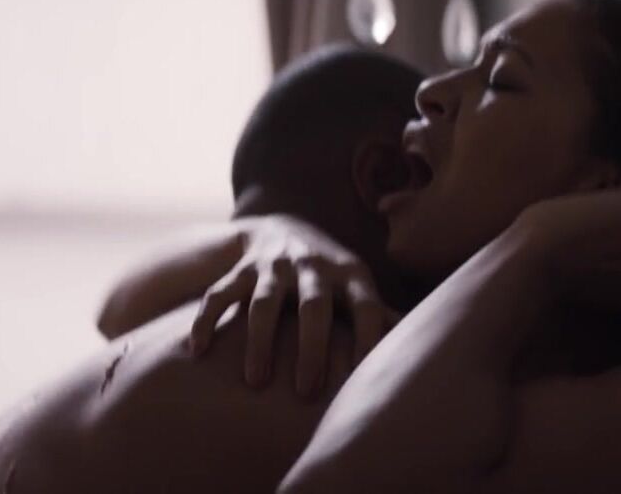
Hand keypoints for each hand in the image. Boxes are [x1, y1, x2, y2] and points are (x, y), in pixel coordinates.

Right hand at [188, 216, 396, 396]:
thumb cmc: (330, 275)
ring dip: (259, 342)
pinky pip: (219, 294)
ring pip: (264, 303)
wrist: (279, 228)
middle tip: (306, 392)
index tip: (364, 376)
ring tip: (255, 383)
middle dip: (311, 348)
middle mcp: (311, 266)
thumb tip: (421, 344)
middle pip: (313, 306)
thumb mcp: (357, 287)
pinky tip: (199, 351)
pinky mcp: (240, 268)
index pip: (365, 305)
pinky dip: (206, 321)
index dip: (368, 337)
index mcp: (349, 273)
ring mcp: (273, 266)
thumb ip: (380, 315)